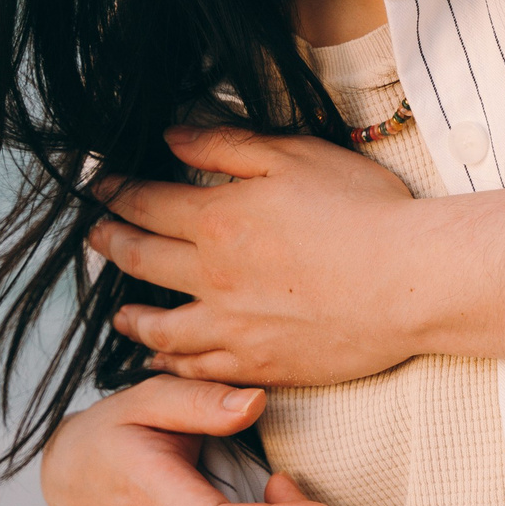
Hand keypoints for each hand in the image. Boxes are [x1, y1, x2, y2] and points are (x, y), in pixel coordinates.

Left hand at [92, 126, 423, 386]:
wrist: (409, 281)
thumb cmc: (363, 211)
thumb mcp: (295, 155)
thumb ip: (227, 145)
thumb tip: (172, 137)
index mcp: (219, 218)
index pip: (147, 202)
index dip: (116, 192)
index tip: (100, 186)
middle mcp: (212, 276)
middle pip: (141, 260)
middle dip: (110, 242)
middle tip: (95, 235)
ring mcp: (232, 326)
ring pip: (159, 325)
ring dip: (131, 315)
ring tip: (119, 312)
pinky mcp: (257, 363)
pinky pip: (195, 368)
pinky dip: (168, 363)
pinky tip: (161, 359)